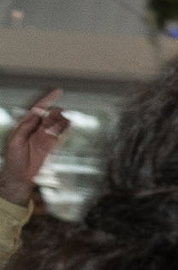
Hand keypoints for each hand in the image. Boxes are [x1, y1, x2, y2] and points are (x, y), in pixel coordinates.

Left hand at [2, 89, 66, 206]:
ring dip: (64, 119)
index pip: (38, 110)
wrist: (20, 177)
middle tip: (64, 111)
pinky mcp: (53, 146)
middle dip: (58, 111)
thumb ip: (24, 128)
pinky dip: (68, 129)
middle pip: (50, 115)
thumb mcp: (14, 142)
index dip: (48, 100)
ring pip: (58, 124)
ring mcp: (45, 137)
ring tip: (70, 116)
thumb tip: (35, 117)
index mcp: (26, 126)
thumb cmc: (14, 160)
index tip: (58, 92)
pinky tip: (72, 124)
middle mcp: (37, 130)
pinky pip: (62, 134)